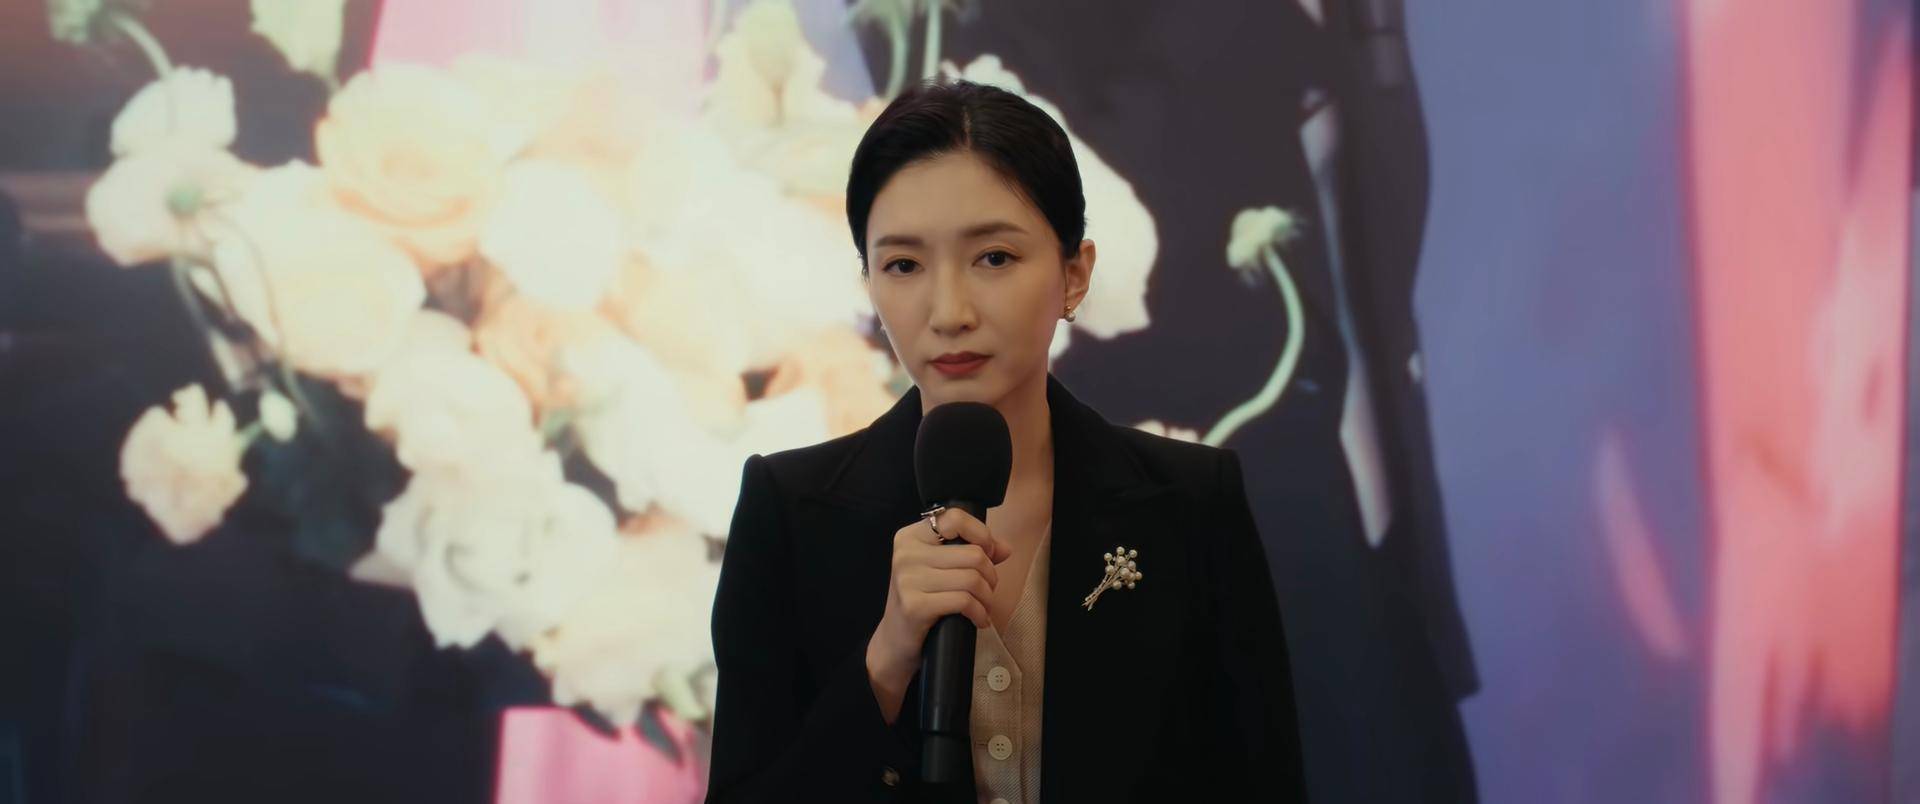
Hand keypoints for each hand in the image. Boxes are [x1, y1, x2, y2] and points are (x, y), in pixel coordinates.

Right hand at [864, 507, 1010, 722]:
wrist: (894, 642)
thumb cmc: (922, 601)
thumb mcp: (941, 570)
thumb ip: (972, 552)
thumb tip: (1005, 548)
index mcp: (910, 537)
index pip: (955, 518)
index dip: (981, 535)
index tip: (988, 554)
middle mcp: (906, 554)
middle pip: (973, 554)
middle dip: (990, 575)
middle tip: (987, 590)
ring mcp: (908, 580)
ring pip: (972, 579)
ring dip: (987, 597)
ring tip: (983, 606)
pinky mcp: (915, 606)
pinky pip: (964, 601)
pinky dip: (979, 613)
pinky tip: (978, 620)